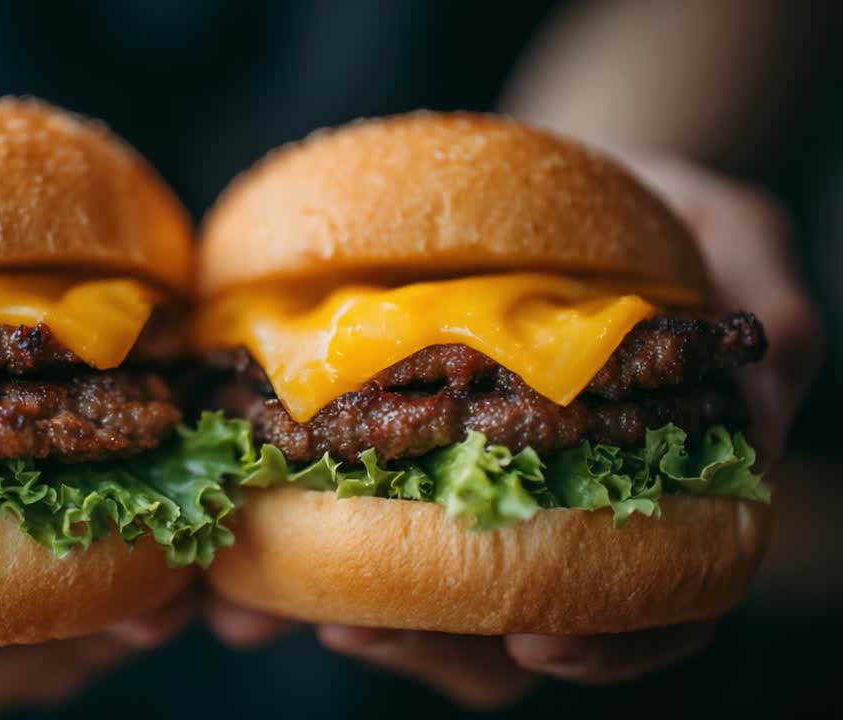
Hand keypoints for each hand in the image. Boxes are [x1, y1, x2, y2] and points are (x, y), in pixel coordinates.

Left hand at [208, 154, 822, 709]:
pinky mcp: (402, 473)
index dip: (610, 644)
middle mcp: (566, 516)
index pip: (655, 608)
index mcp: (657, 492)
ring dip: (372, 622)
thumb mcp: (736, 238)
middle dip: (447, 648)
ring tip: (302, 611)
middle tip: (373, 632)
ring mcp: (483, 502)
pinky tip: (244, 586)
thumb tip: (767, 394)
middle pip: (522, 631)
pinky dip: (303, 569)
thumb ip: (768, 321)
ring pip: (436, 611)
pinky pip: (356, 542)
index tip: (536, 642)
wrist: (550, 189)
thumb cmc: (651, 214)